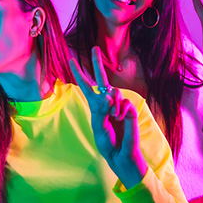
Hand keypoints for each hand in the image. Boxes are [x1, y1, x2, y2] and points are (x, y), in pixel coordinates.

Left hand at [70, 47, 146, 187]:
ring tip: (113, 118)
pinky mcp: (130, 109)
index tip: (72, 60)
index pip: (86, 86)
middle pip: (101, 78)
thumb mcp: (98, 126)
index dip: (79, 73)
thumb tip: (107, 94)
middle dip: (97, 63)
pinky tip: (121, 119)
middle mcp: (106, 101)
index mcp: (95, 105)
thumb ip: (100, 109)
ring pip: (114, 92)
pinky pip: (124, 102)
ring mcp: (119, 104)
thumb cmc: (107, 142)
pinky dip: (121, 111)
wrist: (121, 154)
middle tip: (94, 47)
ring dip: (112, 106)